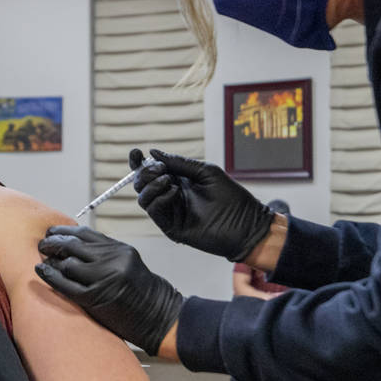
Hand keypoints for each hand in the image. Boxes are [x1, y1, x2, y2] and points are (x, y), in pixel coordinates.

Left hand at [36, 225, 182, 355]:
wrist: (157, 316)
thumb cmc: (141, 292)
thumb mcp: (127, 263)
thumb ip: (104, 253)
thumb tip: (73, 246)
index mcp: (120, 250)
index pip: (85, 233)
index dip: (64, 231)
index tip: (52, 232)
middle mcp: (112, 260)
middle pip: (73, 246)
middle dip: (53, 243)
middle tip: (42, 244)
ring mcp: (104, 279)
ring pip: (68, 264)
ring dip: (51, 261)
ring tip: (43, 260)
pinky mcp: (95, 298)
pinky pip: (67, 285)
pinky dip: (51, 277)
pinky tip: (42, 271)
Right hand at [129, 148, 274, 261]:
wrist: (245, 225)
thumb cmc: (231, 197)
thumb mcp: (205, 172)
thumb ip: (179, 163)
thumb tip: (152, 152)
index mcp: (177, 181)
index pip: (151, 172)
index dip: (139, 162)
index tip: (135, 153)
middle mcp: (170, 196)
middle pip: (142, 184)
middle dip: (145, 172)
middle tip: (161, 169)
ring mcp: (170, 212)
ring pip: (143, 198)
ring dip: (151, 185)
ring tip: (169, 181)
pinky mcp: (171, 227)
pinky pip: (154, 210)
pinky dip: (159, 198)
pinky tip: (174, 192)